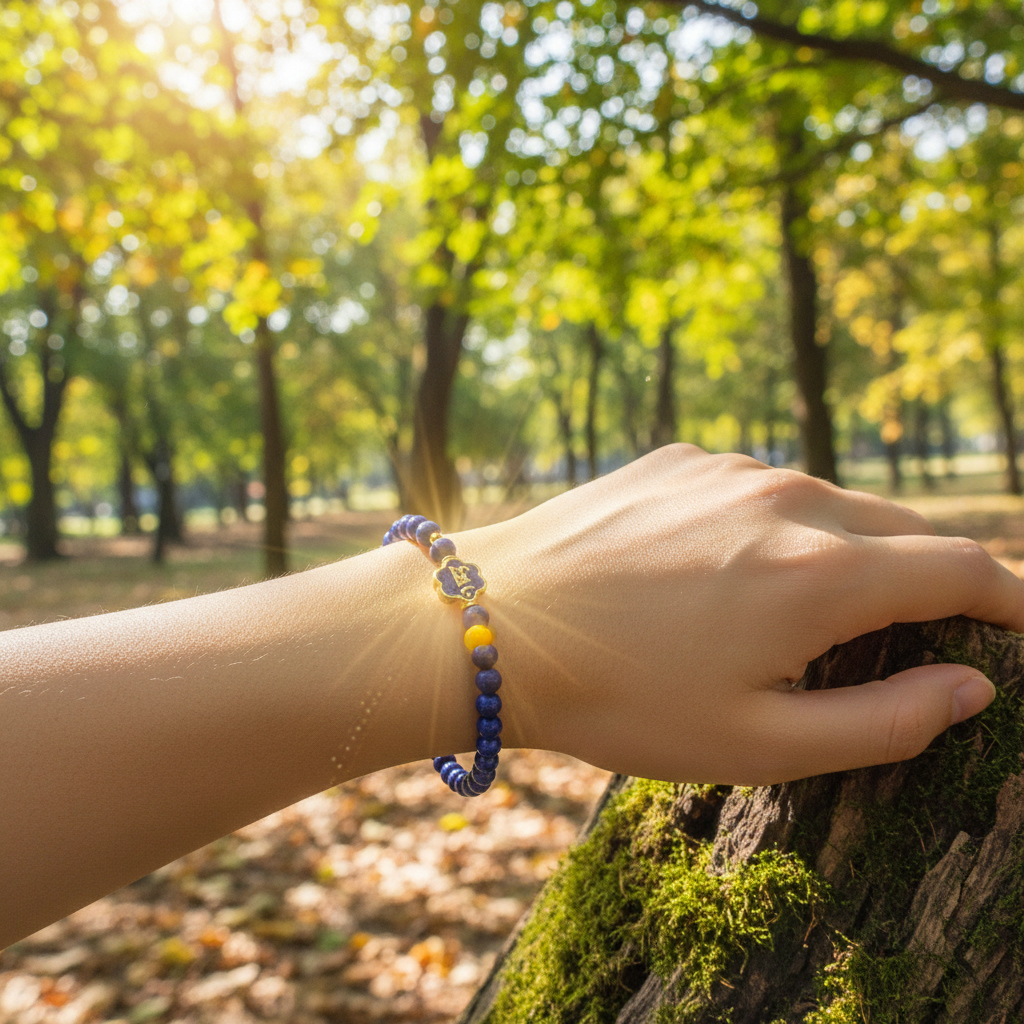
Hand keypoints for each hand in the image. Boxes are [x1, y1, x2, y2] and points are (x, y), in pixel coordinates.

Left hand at [468, 445, 1022, 784]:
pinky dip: (780, 526)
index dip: (1014, 601)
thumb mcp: (758, 745)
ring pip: (832, 505)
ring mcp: (729, 468)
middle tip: (927, 631)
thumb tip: (969, 688)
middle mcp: (788, 497)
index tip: (1022, 627)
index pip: (964, 569)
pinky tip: (730, 574)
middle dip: (935, 579)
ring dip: (850, 551)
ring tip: (813, 613)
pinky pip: (761, 488)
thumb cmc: (618, 698)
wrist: (489, 624)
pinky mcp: (680, 457)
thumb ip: (885, 721)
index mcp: (823, 573)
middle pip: (904, 532)